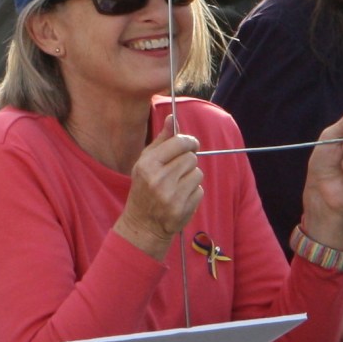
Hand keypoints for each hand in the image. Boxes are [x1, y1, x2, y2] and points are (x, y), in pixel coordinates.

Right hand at [113, 116, 202, 256]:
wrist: (143, 223)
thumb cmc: (144, 188)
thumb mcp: (145, 162)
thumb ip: (161, 140)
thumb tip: (173, 118)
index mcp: (148, 164)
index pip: (179, 142)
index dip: (188, 142)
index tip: (190, 145)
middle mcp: (159, 179)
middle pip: (191, 158)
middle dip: (187, 161)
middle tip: (177, 170)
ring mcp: (172, 195)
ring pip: (198, 173)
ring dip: (191, 177)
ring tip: (178, 184)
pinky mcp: (183, 208)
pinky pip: (200, 190)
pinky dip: (193, 192)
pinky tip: (180, 197)